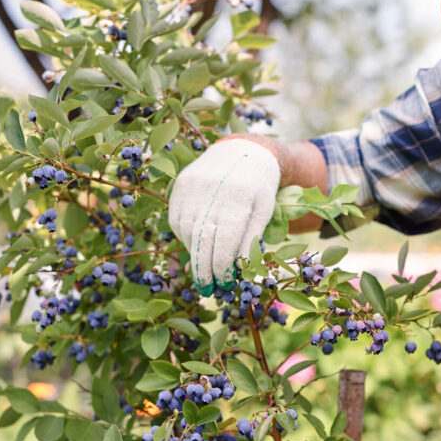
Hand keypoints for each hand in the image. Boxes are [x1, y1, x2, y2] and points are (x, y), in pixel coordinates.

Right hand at [168, 138, 279, 295]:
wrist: (242, 150)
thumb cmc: (258, 187)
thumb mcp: (263, 212)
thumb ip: (250, 240)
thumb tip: (238, 272)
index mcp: (238, 198)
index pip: (224, 244)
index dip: (222, 269)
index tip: (224, 285)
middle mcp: (212, 191)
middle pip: (202, 242)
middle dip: (204, 270)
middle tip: (208, 290)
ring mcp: (192, 187)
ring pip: (186, 233)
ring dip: (194, 255)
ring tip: (205, 267)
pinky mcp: (180, 185)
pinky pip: (177, 220)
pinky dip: (185, 237)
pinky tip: (196, 245)